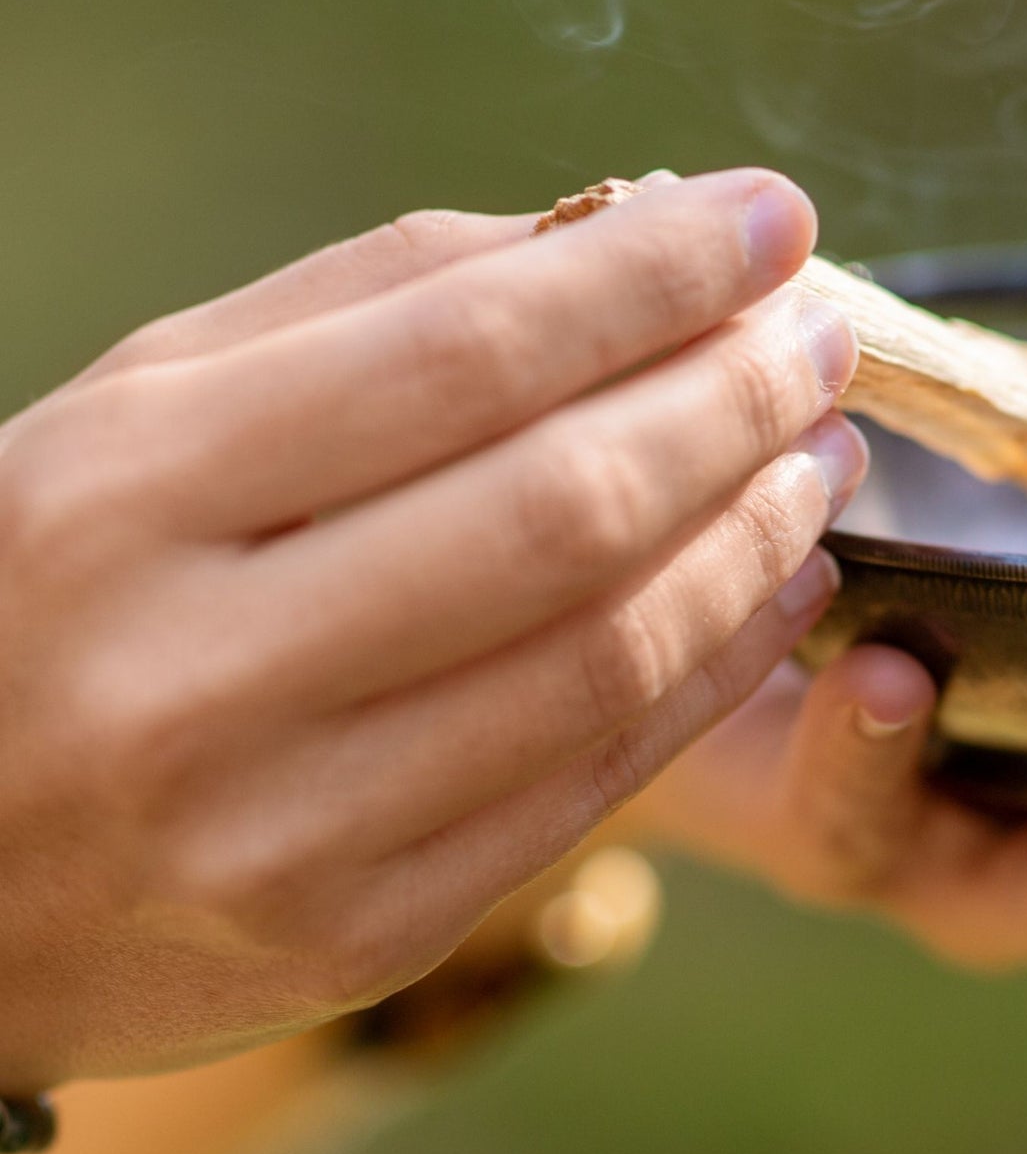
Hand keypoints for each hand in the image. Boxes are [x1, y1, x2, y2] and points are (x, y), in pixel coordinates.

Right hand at [0, 169, 866, 1087]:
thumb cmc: (61, 584)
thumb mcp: (152, 410)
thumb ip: (374, 308)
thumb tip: (626, 235)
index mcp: (128, 493)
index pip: (465, 356)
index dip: (652, 279)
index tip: (775, 218)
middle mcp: (200, 671)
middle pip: (564, 508)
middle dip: (732, 400)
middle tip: (823, 336)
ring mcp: (285, 828)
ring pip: (602, 653)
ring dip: (753, 537)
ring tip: (822, 454)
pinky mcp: (359, 935)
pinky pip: (592, 780)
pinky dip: (715, 668)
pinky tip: (785, 588)